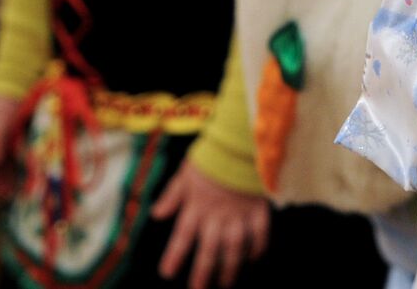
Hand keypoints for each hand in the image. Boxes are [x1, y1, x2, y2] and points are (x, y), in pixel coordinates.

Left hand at [153, 159, 269, 288]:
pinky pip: (260, 232)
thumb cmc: (211, 157)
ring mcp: (239, 213)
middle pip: (209, 249)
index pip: (183, 235)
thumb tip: (156, 214)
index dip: (175, 255)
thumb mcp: (185, 173)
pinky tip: (254, 258)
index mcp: (197, 205)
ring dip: (230, 267)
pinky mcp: (258, 208)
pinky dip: (258, 246)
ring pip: (234, 246)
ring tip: (226, 283)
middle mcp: (217, 214)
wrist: (241, 141)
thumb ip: (172, 195)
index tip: (167, 274)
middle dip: (203, 272)